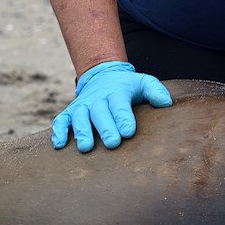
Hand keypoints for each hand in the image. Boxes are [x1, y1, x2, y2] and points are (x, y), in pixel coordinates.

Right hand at [51, 60, 172, 151]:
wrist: (103, 76)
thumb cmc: (128, 87)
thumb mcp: (143, 82)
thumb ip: (155, 91)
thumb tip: (166, 103)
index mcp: (116, 92)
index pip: (120, 105)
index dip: (123, 118)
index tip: (129, 132)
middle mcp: (97, 99)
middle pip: (99, 113)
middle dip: (105, 128)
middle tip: (112, 144)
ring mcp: (82, 106)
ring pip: (78, 118)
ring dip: (81, 132)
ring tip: (86, 148)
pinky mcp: (70, 112)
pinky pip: (61, 121)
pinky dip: (58, 131)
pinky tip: (59, 145)